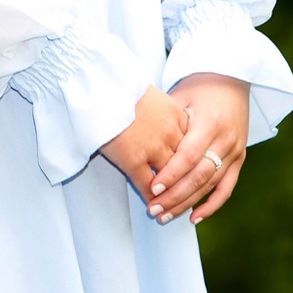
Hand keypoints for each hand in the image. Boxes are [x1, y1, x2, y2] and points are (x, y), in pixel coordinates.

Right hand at [99, 86, 188, 204]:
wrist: (98, 86)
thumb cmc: (116, 84)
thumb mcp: (147, 90)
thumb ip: (156, 105)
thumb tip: (152, 109)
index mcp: (175, 113)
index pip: (191, 143)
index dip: (193, 160)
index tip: (194, 169)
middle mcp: (170, 133)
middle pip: (187, 165)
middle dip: (186, 183)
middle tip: (187, 195)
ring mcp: (154, 148)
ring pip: (171, 179)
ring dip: (171, 196)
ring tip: (169, 207)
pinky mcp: (134, 159)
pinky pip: (147, 185)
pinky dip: (152, 198)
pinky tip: (152, 205)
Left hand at [148, 73, 249, 224]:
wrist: (231, 79)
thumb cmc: (198, 86)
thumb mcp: (180, 97)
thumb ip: (166, 121)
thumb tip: (138, 139)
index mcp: (209, 123)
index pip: (189, 155)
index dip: (171, 174)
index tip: (153, 188)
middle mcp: (225, 140)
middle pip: (199, 176)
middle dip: (175, 196)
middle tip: (154, 209)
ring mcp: (235, 151)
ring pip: (211, 185)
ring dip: (187, 203)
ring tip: (165, 216)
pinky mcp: (239, 159)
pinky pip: (227, 188)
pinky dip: (212, 205)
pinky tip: (194, 217)